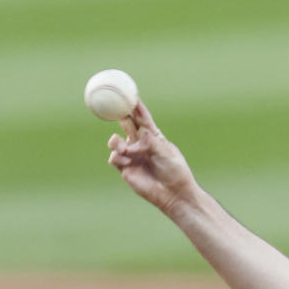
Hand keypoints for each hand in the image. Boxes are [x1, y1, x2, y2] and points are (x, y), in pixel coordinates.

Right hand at [107, 101, 196, 217]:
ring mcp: (132, 156)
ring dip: (115, 141)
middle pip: (126, 125)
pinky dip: (118, 157)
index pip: (142, 118)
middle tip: (113, 108)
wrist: (174, 194)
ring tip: (121, 146)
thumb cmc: (175, 171)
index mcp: (153, 137)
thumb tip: (135, 140)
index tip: (130, 94)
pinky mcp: (126, 169)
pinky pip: (114, 158)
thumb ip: (150, 142)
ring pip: (116, 142)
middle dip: (119, 115)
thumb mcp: (166, 152)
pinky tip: (126, 161)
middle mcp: (140, 144)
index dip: (136, 107)